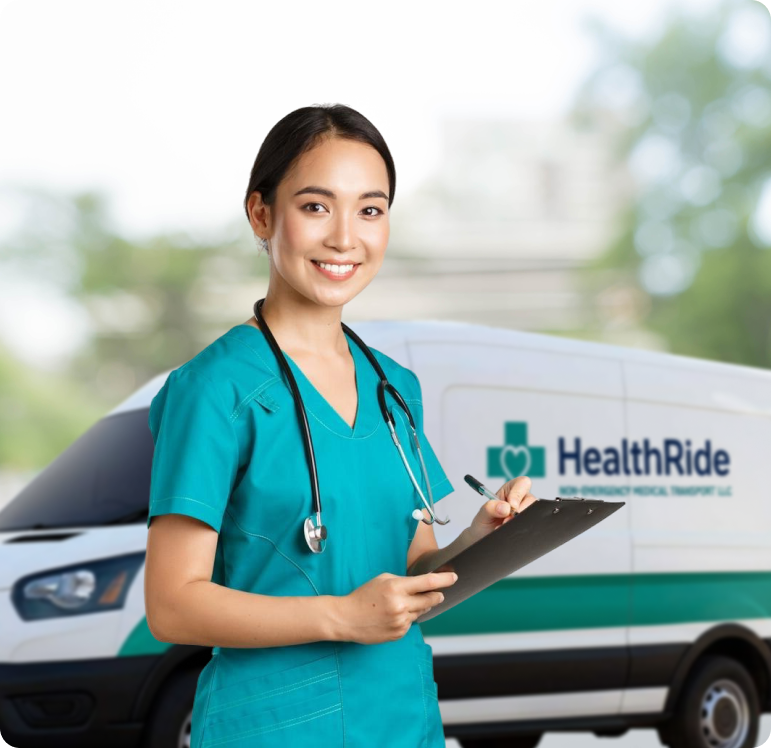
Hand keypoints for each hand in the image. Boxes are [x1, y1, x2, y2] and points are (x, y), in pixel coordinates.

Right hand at [336, 571, 457, 643]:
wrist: (347, 618)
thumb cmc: (364, 596)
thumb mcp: (383, 580)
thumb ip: (404, 581)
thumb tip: (423, 586)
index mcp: (396, 588)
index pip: (427, 582)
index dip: (444, 580)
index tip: (454, 578)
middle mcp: (401, 605)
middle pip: (430, 599)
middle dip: (437, 595)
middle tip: (439, 593)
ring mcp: (400, 621)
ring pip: (421, 612)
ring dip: (420, 606)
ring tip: (405, 603)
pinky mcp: (399, 634)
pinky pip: (411, 623)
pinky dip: (408, 617)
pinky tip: (394, 615)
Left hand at [467, 476, 538, 540]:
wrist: (484, 539)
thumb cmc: (484, 523)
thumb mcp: (482, 514)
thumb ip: (490, 508)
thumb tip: (505, 507)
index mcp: (509, 490)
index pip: (522, 483)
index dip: (518, 493)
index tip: (511, 505)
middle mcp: (520, 500)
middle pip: (531, 499)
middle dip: (519, 511)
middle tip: (506, 521)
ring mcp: (526, 513)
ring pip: (533, 513)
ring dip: (519, 521)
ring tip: (505, 527)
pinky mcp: (528, 524)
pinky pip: (532, 525)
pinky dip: (522, 530)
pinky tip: (511, 532)